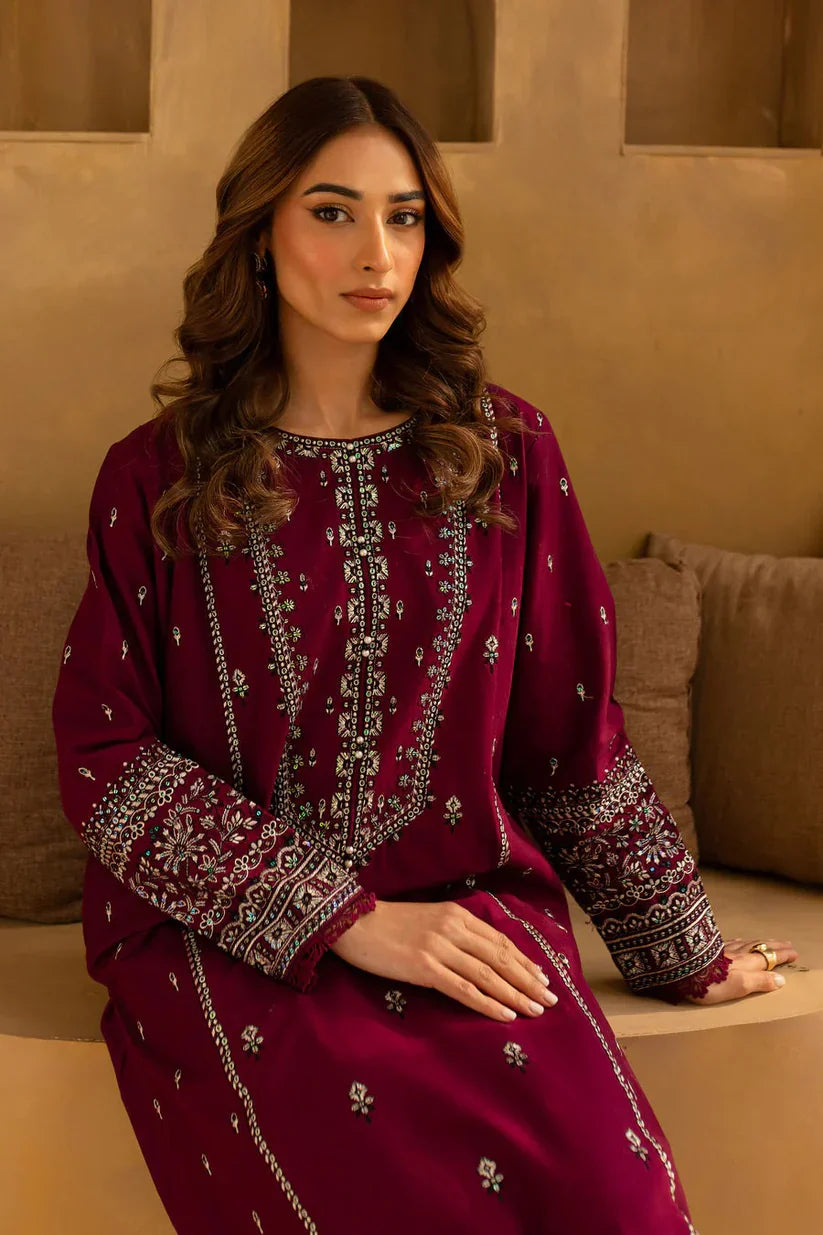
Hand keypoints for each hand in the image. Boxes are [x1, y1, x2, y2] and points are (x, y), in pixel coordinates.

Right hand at [328, 898, 558, 1021]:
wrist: (352, 923)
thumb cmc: (388, 923)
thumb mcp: (428, 918)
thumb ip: (454, 931)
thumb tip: (481, 953)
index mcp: (456, 914)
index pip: (499, 940)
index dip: (523, 960)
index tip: (542, 977)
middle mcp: (453, 928)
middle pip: (500, 957)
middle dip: (529, 980)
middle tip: (550, 999)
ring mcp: (439, 948)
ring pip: (488, 975)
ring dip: (516, 994)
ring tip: (536, 1010)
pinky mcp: (424, 968)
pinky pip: (464, 989)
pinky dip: (488, 1003)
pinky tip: (505, 1015)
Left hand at [685, 936, 798, 1004]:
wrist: (680, 967)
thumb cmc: (710, 982)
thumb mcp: (738, 986)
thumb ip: (760, 982)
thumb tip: (781, 979)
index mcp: (747, 963)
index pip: (770, 957)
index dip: (782, 955)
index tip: (794, 953)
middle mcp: (738, 953)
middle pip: (760, 947)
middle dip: (775, 946)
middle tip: (787, 943)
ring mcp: (724, 948)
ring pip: (747, 942)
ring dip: (761, 941)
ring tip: (769, 940)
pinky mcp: (710, 948)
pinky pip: (732, 941)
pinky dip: (741, 940)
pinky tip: (739, 939)